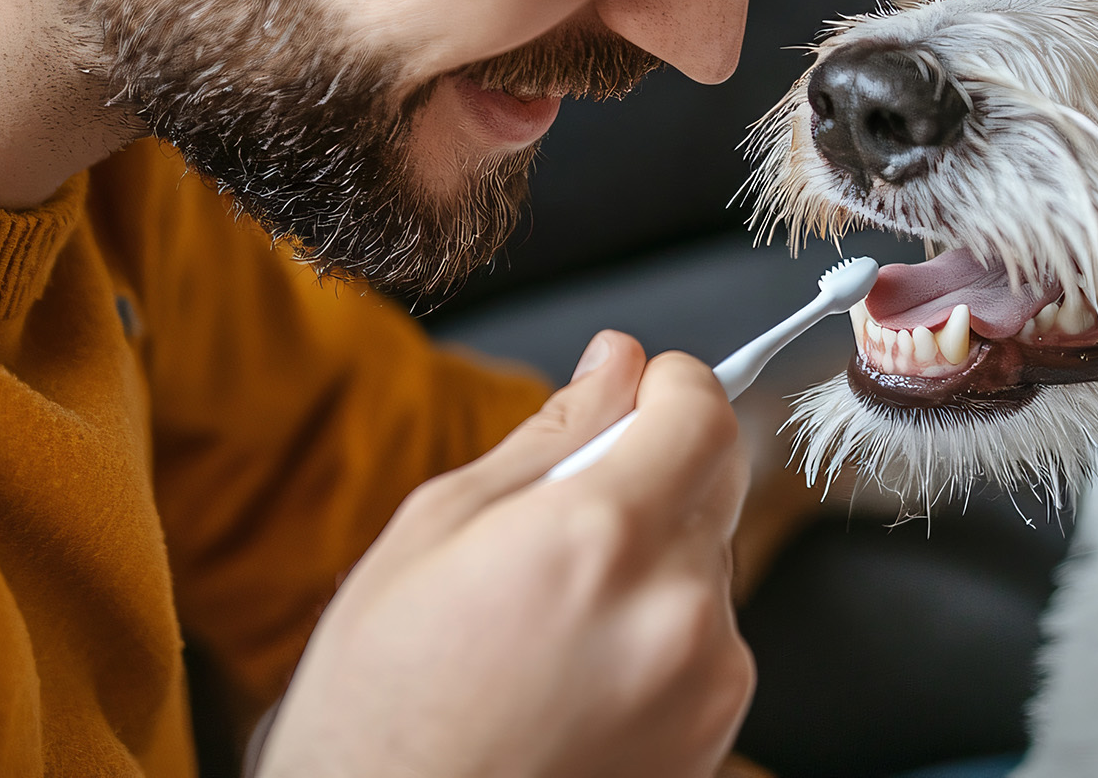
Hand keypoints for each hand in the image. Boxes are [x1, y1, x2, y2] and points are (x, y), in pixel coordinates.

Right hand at [257, 332, 755, 777]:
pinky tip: (575, 673)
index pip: (705, 413)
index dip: (671, 387)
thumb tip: (614, 363)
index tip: (640, 394)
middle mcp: (673, 610)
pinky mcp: (715, 735)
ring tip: (551, 622)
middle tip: (562, 521)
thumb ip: (548, 436)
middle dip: (654, 474)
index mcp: (597, 538)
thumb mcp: (432, 533)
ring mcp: (706, 683)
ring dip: (652, 562)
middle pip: (713, 485)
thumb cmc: (382, 708)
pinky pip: (708, 642)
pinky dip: (658, 634)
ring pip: (707, 565)